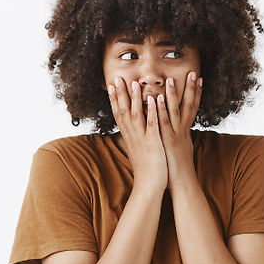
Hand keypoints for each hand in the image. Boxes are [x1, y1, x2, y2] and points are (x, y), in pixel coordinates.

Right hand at [107, 77, 168, 194]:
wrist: (149, 186)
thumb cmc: (146, 169)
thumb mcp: (138, 150)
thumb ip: (135, 139)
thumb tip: (132, 132)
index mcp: (129, 137)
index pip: (118, 114)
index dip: (114, 99)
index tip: (110, 85)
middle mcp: (132, 136)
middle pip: (123, 111)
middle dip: (120, 94)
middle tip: (116, 78)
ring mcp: (142, 139)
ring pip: (136, 115)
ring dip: (134, 99)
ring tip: (133, 83)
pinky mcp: (153, 144)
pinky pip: (152, 125)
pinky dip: (152, 112)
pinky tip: (153, 101)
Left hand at [154, 71, 202, 186]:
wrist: (181, 182)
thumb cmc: (179, 167)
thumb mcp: (182, 148)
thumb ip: (180, 136)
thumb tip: (180, 129)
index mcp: (186, 130)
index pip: (193, 107)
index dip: (197, 93)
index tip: (199, 79)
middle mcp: (183, 130)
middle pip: (189, 105)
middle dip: (192, 89)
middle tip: (194, 72)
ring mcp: (175, 134)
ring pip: (176, 111)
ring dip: (174, 94)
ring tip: (173, 78)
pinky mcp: (167, 140)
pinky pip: (164, 122)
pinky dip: (162, 109)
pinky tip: (159, 97)